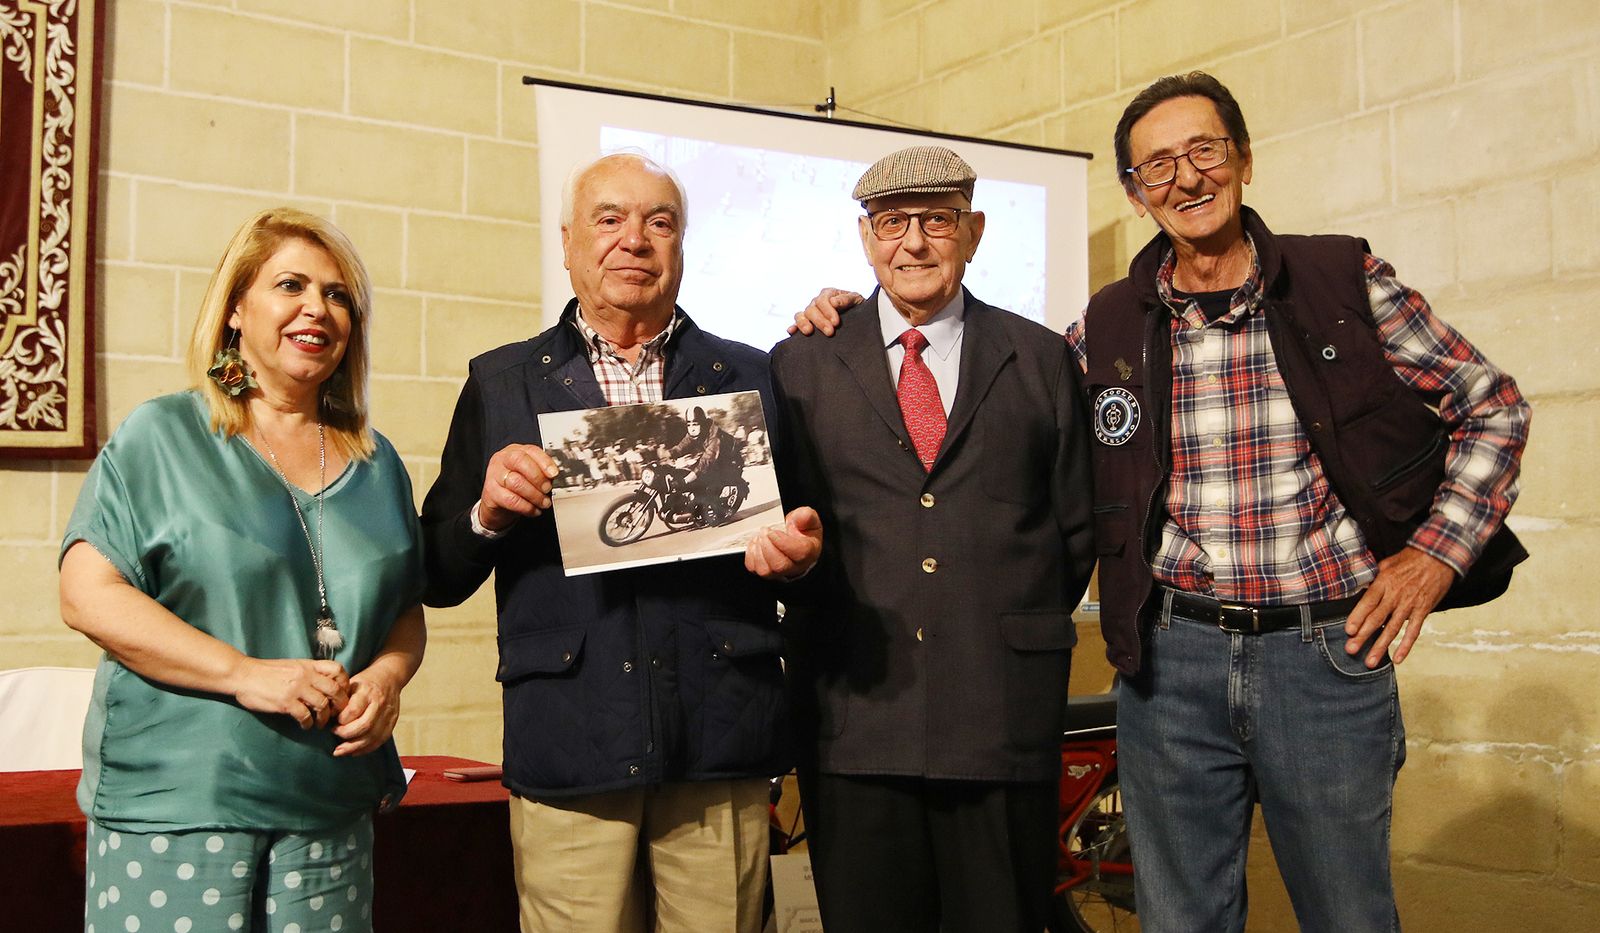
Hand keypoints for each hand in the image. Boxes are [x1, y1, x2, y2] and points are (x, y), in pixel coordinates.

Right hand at [233, 657, 350, 729]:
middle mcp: (305, 676)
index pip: (338, 669)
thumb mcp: (292, 665)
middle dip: (340, 704)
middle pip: (335, 690)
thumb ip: (308, 672)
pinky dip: (308, 724)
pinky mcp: (285, 702)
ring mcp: (296, 689)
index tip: (341, 694)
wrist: (242, 674)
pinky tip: (305, 726)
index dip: (344, 683)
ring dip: (324, 718)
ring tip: (320, 724)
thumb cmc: (266, 672)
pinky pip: (305, 716)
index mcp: (308, 665)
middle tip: (337, 714)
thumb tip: (324, 683)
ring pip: (322, 705)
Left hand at [331, 670, 402, 756]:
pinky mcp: (392, 722)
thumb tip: (327, 717)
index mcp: (367, 692)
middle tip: (334, 734)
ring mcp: (388, 714)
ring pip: (372, 736)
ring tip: (340, 751)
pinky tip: (354, 751)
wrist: (390, 676)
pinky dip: (366, 749)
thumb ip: (341, 699)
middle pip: (364, 726)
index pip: (353, 711)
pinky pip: (380, 740)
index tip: (332, 722)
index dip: (341, 720)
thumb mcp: (351, 683)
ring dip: (354, 747)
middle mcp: (379, 704)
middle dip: (346, 735)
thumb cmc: (366, 682)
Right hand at [479, 444, 560, 530]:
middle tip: (547, 489)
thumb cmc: (516, 488)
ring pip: (516, 482)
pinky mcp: (490, 493)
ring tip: (543, 503)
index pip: (531, 451)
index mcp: (515, 451)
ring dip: (534, 495)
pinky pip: (511, 500)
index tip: (554, 474)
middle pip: (520, 461)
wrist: (497, 505)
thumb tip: (556, 479)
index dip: (544, 462)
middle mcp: (502, 460)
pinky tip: (533, 510)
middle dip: (537, 477)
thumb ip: (542, 474)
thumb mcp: (530, 476)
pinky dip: (526, 507)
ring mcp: (494, 475)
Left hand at [745, 507, 823, 579]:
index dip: (784, 542)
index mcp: (809, 552)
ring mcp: (779, 572)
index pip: (800, 554)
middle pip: (779, 565)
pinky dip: (751, 554)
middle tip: (765, 531)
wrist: (794, 540)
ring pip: (765, 570)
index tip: (774, 532)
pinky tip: (757, 544)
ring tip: (761, 537)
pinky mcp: (766, 572)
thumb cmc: (801, 531)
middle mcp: (795, 567)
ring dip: (758, 550)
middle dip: (768, 545)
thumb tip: (803, 516)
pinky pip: (754, 568)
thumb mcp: (807, 518)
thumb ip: (806, 516)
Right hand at [787, 288, 861, 335]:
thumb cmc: (857, 307)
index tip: (836, 323)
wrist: (858, 319)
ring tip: (809, 332)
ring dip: (804, 323)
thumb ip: (846, 299)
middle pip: (811, 309)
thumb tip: (834, 302)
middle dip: (820, 321)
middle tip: (830, 332)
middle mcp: (817, 302)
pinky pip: (796, 324)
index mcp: (828, 294)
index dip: (828, 311)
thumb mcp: (856, 299)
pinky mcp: (807, 324)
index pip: (823, 300)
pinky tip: (792, 331)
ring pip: (801, 315)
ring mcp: (810, 313)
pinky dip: (794, 327)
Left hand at [1343, 547, 1455, 666]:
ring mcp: (1410, 604)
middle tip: (1351, 650)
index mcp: (1383, 582)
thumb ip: (1373, 579)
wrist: (1438, 557)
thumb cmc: (1409, 559)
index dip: (1357, 617)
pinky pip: (1413, 631)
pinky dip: (1406, 645)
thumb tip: (1359, 589)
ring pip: (1392, 629)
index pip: (1367, 603)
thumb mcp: (1386, 564)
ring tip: (1370, 661)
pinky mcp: (1423, 610)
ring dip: (1381, 646)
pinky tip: (1397, 658)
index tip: (1348, 631)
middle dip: (1363, 636)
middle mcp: (1395, 595)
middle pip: (1376, 619)